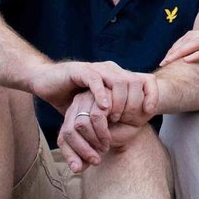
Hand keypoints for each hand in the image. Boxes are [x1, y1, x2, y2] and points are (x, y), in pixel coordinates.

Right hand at [27, 59, 156, 121]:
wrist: (46, 82)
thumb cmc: (71, 97)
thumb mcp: (96, 109)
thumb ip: (112, 115)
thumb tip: (130, 130)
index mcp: (118, 77)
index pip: (145, 80)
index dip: (152, 94)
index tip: (150, 113)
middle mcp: (110, 70)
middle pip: (134, 81)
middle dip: (134, 102)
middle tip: (128, 121)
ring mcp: (96, 69)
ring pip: (118, 80)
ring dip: (119, 100)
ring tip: (115, 117)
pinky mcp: (81, 70)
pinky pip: (96, 79)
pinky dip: (101, 93)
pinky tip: (103, 108)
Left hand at [55, 90, 144, 171]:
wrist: (134, 118)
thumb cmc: (115, 133)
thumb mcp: (98, 149)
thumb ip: (86, 158)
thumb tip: (76, 169)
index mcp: (71, 120)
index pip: (63, 139)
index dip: (70, 155)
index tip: (81, 168)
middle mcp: (75, 108)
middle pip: (69, 132)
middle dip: (82, 150)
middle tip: (96, 160)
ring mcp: (87, 99)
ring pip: (80, 124)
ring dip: (93, 141)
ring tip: (104, 147)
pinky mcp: (100, 96)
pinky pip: (96, 116)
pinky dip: (102, 131)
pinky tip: (108, 138)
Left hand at [163, 25, 198, 66]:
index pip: (194, 34)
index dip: (180, 43)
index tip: (170, 54)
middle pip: (190, 37)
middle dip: (174, 48)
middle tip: (163, 60)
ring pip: (195, 42)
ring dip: (179, 52)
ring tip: (168, 61)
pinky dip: (196, 55)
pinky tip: (187, 62)